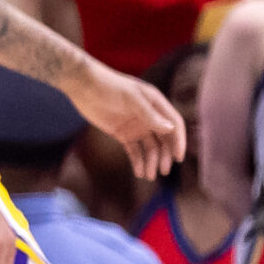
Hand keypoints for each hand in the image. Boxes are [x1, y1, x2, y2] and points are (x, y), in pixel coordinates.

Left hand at [68, 64, 184, 180]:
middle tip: (164, 171)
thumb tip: (170, 129)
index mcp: (156, 104)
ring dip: (151, 162)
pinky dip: (137, 161)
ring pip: (149, 148)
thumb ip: (150, 115)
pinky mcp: (122, 133)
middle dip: (164, 156)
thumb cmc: (110, 87)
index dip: (178, 141)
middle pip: (163, 140)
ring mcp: (136, 126)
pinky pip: (133, 150)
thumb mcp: (132, 99)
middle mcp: (149, 116)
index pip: (174, 125)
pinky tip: (139, 172)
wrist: (84, 86)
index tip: (178, 157)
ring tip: (148, 176)